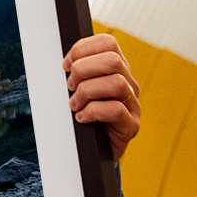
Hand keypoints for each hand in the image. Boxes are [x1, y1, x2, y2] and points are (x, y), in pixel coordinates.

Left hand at [63, 33, 140, 161]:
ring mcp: (133, 105)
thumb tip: (64, 63)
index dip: (82, 49)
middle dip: (83, 70)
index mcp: (116, 70)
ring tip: (74, 104)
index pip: (108, 43)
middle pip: (113, 60)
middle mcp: (129, 84)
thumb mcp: (77, 90)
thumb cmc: (83, 118)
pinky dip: (92, 112)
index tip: (65, 65)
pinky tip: (82, 118)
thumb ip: (76, 74)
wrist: (93, 153)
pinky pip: (116, 110)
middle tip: (70, 87)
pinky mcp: (131, 126)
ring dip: (87, 92)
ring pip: (116, 83)